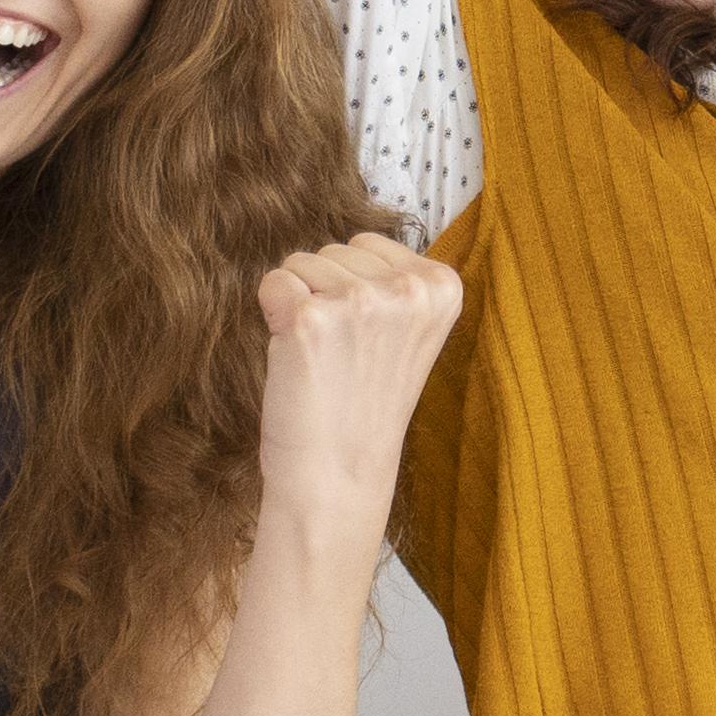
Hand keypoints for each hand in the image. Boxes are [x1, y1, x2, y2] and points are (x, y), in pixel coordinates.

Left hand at [247, 232, 464, 535]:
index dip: (356, 287)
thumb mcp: (409, 333)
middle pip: (336, 249)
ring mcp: (361, 302)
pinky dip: (272, 314)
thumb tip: (352, 243)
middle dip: (326, 292)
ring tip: (322, 356)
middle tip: (341, 352)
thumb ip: (396, 284)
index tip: (368, 336)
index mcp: (443, 287)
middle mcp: (408, 289)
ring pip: (302, 263)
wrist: (337, 472)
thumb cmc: (364, 404)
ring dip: (299, 304)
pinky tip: (295, 353)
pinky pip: (273, 282)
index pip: (371, 243)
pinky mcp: (310, 319)